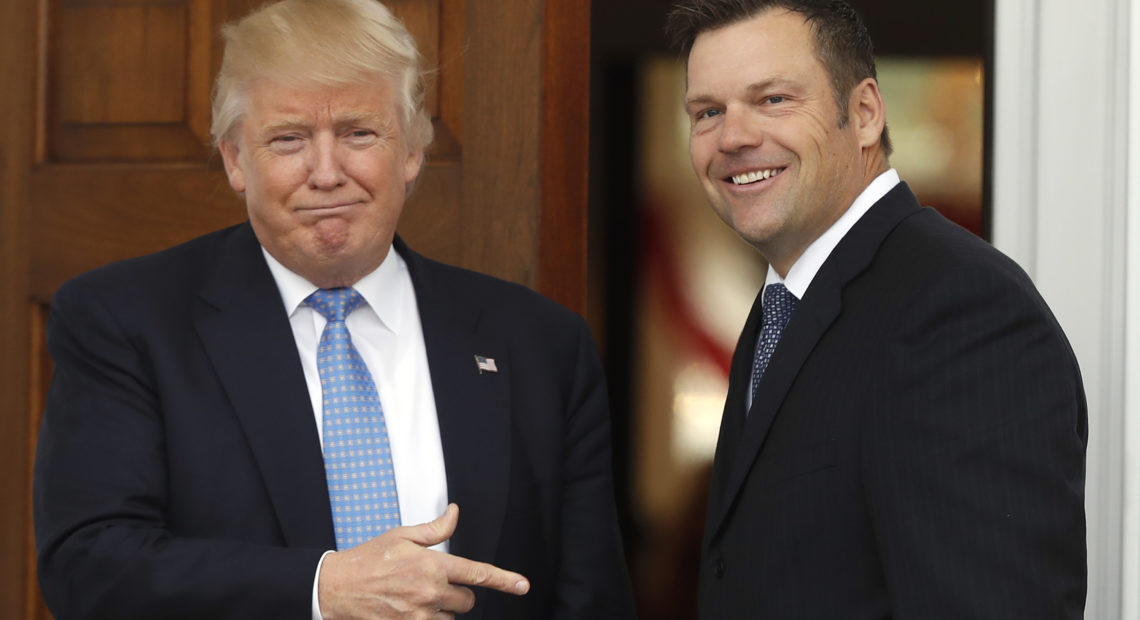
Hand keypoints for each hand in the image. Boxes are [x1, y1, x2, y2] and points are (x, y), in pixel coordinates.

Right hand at [317, 503, 529, 618]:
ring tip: (416, 597)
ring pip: (451, 618)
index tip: (522, 585)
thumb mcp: (402, 536)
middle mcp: (429, 592)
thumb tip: (455, 513)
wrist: (336, 587)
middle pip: (467, 601)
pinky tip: (411, 609)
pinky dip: (428, 619)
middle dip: (458, 593)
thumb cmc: (368, 559)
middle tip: (435, 584)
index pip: (477, 573)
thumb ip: (435, 529)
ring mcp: (419, 615)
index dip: (504, 580)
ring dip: (442, 610)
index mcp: (432, 565)